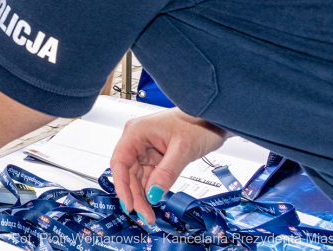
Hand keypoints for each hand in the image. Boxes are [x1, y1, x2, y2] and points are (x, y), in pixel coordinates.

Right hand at [109, 108, 228, 224]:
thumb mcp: (183, 150)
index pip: (119, 161)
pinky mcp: (155, 156)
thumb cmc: (198, 122)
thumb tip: (153, 194)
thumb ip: (167, 173)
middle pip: (127, 173)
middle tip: (144, 215)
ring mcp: (145, 148)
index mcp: (136, 132)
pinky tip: (154, 201)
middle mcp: (137, 140)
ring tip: (149, 214)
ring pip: (137, 177)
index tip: (128, 204)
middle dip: (135, 195)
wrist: (212, 118)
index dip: (121, 185)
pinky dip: (151, 190)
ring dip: (142, 196)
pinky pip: (148, 176)